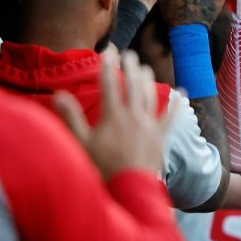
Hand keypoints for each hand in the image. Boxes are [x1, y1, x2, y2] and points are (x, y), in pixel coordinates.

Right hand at [54, 48, 176, 179]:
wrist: (128, 188)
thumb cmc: (101, 168)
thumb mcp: (81, 143)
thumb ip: (71, 117)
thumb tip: (58, 95)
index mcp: (113, 116)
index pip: (109, 85)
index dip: (108, 67)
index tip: (108, 52)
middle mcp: (133, 116)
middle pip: (133, 86)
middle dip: (131, 68)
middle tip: (130, 55)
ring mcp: (149, 126)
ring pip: (150, 97)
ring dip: (148, 81)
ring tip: (146, 69)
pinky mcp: (161, 137)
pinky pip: (171, 117)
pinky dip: (176, 105)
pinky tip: (182, 93)